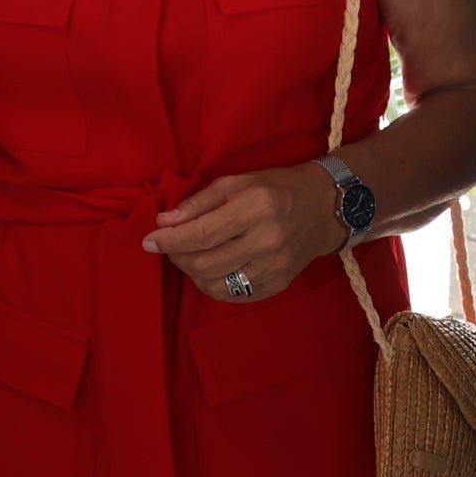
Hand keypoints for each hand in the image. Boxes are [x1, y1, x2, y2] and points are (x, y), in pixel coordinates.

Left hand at [142, 163, 343, 302]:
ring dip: (191, 272)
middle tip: (168, 245)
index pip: (202, 233)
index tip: (149, 240)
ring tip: (188, 255)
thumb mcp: (238, 182)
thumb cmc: (277, 188)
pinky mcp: (277, 284)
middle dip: (176, 256)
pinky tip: (209, 269)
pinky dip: (212, 284)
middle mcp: (267, 240)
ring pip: (215, 283)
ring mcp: (274, 267)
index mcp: (257, 207)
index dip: (169, 240)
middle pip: (205, 262)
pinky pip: (232, 294)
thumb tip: (165, 221)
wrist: (325, 208)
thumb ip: (200, 202)